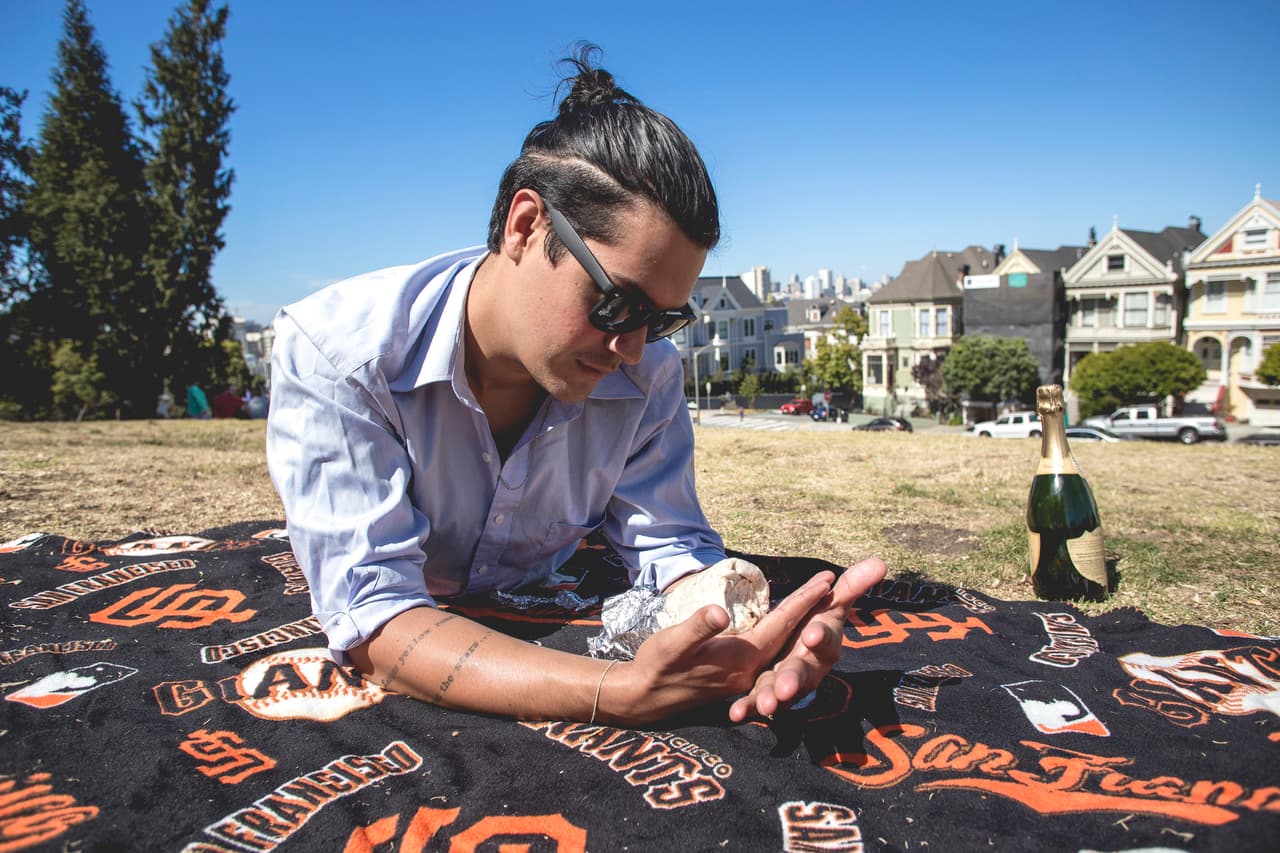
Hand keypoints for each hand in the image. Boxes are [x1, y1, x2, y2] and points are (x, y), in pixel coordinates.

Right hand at [615, 571, 838, 723]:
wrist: (645, 698)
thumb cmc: (658, 666)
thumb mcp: (672, 642)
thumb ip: (698, 627)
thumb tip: (719, 611)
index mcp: (742, 657)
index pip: (782, 623)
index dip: (804, 600)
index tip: (828, 579)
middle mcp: (752, 668)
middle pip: (790, 634)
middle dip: (812, 608)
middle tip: (835, 583)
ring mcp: (746, 675)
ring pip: (783, 645)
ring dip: (801, 622)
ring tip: (818, 601)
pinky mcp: (738, 677)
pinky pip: (770, 653)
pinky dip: (784, 636)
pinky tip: (788, 628)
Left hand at [728, 557, 885, 721]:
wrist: (801, 651)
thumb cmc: (818, 624)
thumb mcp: (831, 604)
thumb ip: (852, 585)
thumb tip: (881, 561)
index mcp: (824, 642)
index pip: (825, 639)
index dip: (821, 637)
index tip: (812, 634)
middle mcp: (808, 666)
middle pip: (802, 672)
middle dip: (793, 679)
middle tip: (784, 687)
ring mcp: (787, 683)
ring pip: (780, 692)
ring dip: (771, 698)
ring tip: (764, 704)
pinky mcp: (766, 694)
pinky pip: (756, 702)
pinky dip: (747, 708)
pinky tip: (735, 714)